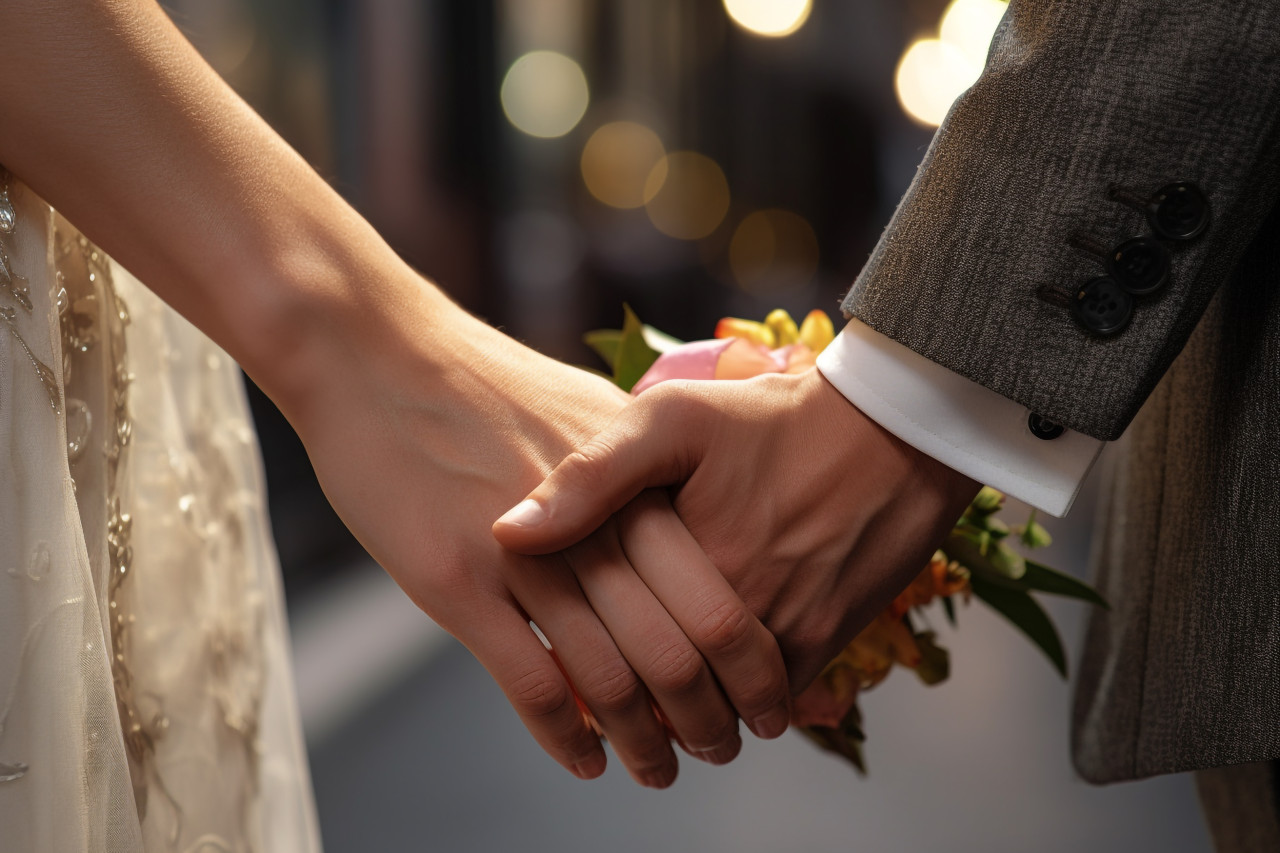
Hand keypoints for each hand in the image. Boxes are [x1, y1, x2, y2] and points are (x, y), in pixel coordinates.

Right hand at [287, 289, 789, 786]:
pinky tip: (584, 760)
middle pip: (676, 652)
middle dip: (709, 720)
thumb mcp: (586, 414)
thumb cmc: (482, 387)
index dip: (752, 669)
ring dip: (643, 744)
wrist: (379, 354)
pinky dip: (566, 737)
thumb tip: (682, 533)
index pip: (719, 600)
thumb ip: (638, 479)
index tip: (763, 704)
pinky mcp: (458, 582)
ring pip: (609, 680)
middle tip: (719, 749)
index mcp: (635, 484)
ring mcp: (526, 557)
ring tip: (656, 771)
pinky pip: (532, 684)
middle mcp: (595, 524)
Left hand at [493, 369, 979, 690]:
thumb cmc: (771, 419)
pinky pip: (777, 698)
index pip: (609, 652)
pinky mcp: (830, 637)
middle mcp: (734, 606)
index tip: (570, 685)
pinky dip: (746, 701)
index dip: (582, 680)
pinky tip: (725, 683)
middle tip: (621, 720)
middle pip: (664, 696)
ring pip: (721, 709)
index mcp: (679, 557)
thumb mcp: (672, 419)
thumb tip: (508, 532)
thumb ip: (591, 476)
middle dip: (639, 719)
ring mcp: (786, 629)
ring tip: (670, 709)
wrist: (892, 428)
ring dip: (693, 716)